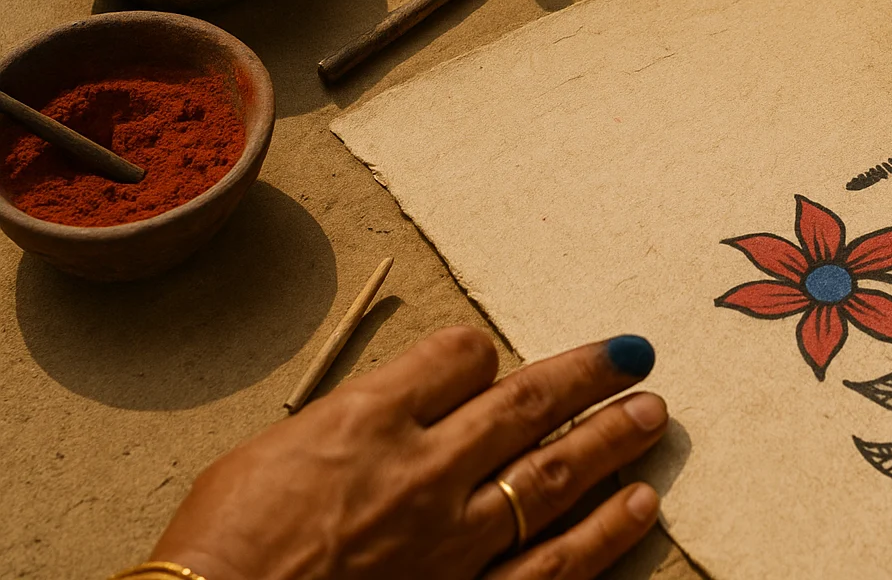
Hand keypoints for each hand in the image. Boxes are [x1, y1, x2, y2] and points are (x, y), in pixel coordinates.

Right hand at [150, 327, 666, 579]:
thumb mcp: (271, 452)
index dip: (480, 352)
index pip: (459, 355)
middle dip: (586, 375)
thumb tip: (406, 404)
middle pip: (526, 404)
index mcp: (367, 418)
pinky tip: (638, 505)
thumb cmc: (221, 548)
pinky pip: (552, 565)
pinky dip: (602, 533)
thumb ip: (353, 421)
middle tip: (633, 355)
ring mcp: (449, 538)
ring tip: (652, 414)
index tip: (491, 358)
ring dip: (610, 440)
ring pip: (552, 476)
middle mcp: (421, 468)